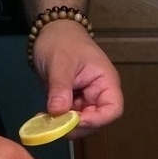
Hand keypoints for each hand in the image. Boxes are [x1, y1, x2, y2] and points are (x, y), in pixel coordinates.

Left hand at [30, 20, 123, 135]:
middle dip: (77, 126)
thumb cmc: (62, 41)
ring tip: (47, 119)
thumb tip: (58, 113)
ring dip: (65, 126)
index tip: (76, 121)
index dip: (97, 120)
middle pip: (97, 121)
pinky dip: (58, 121)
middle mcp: (99, 95)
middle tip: (55, 125)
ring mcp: (86, 100)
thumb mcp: (60, 63)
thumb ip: (60, 88)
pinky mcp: (73, 103)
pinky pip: (69, 118)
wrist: (51, 32)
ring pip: (81, 123)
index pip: (113, 109)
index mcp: (106, 82)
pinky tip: (44, 116)